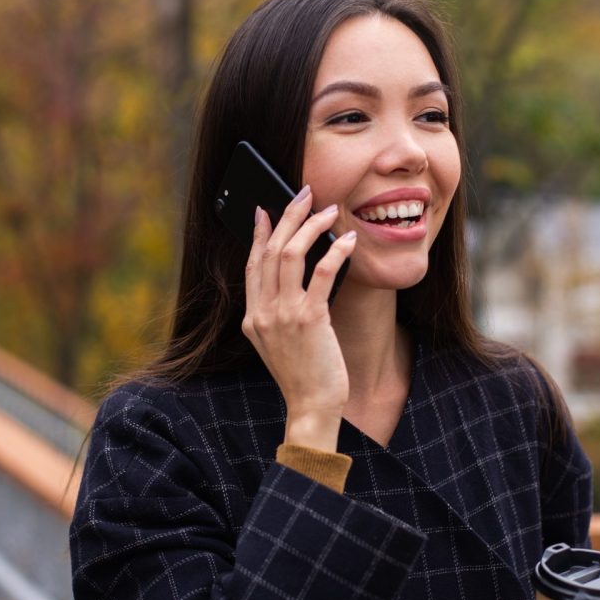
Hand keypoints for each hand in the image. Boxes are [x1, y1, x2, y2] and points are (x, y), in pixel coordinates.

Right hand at [242, 186, 356, 450]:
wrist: (311, 406)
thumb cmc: (302, 375)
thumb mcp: (277, 343)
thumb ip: (275, 313)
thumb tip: (289, 278)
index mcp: (252, 318)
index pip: (251, 265)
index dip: (258, 234)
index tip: (265, 210)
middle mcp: (262, 312)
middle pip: (270, 250)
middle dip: (288, 216)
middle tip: (305, 194)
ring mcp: (284, 315)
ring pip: (291, 254)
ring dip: (311, 226)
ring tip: (330, 210)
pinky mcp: (310, 319)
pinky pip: (322, 273)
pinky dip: (335, 251)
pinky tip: (348, 240)